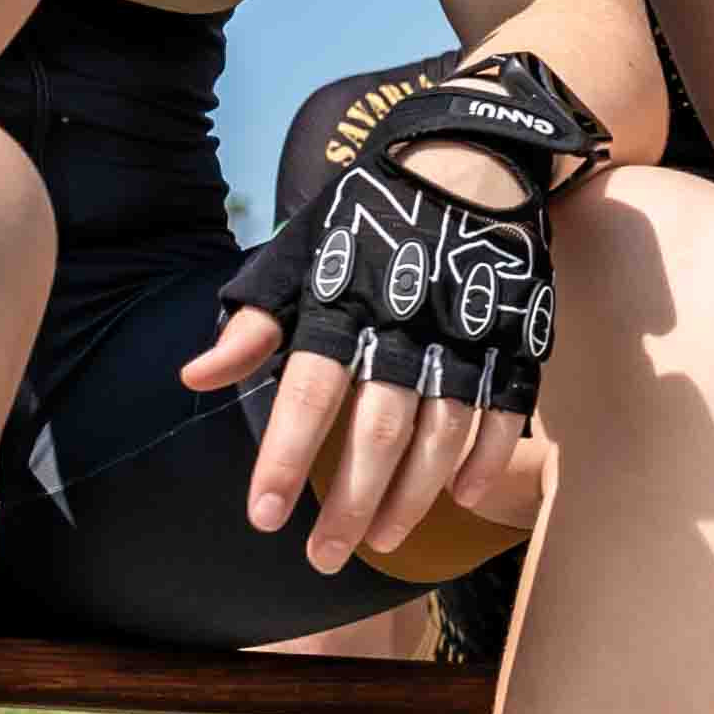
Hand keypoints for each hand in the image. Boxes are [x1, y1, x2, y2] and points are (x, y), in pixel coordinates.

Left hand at [189, 169, 550, 572]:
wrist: (471, 157)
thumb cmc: (366, 215)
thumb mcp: (298, 252)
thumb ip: (250, 320)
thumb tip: (196, 377)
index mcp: (344, 302)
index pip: (309, 393)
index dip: (286, 458)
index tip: (264, 516)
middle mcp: (407, 323)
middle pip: (379, 430)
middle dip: (350, 503)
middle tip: (322, 556)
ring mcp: (468, 333)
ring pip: (443, 433)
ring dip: (413, 496)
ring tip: (381, 540)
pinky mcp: (517, 336)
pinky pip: (507, 410)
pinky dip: (487, 457)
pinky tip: (462, 496)